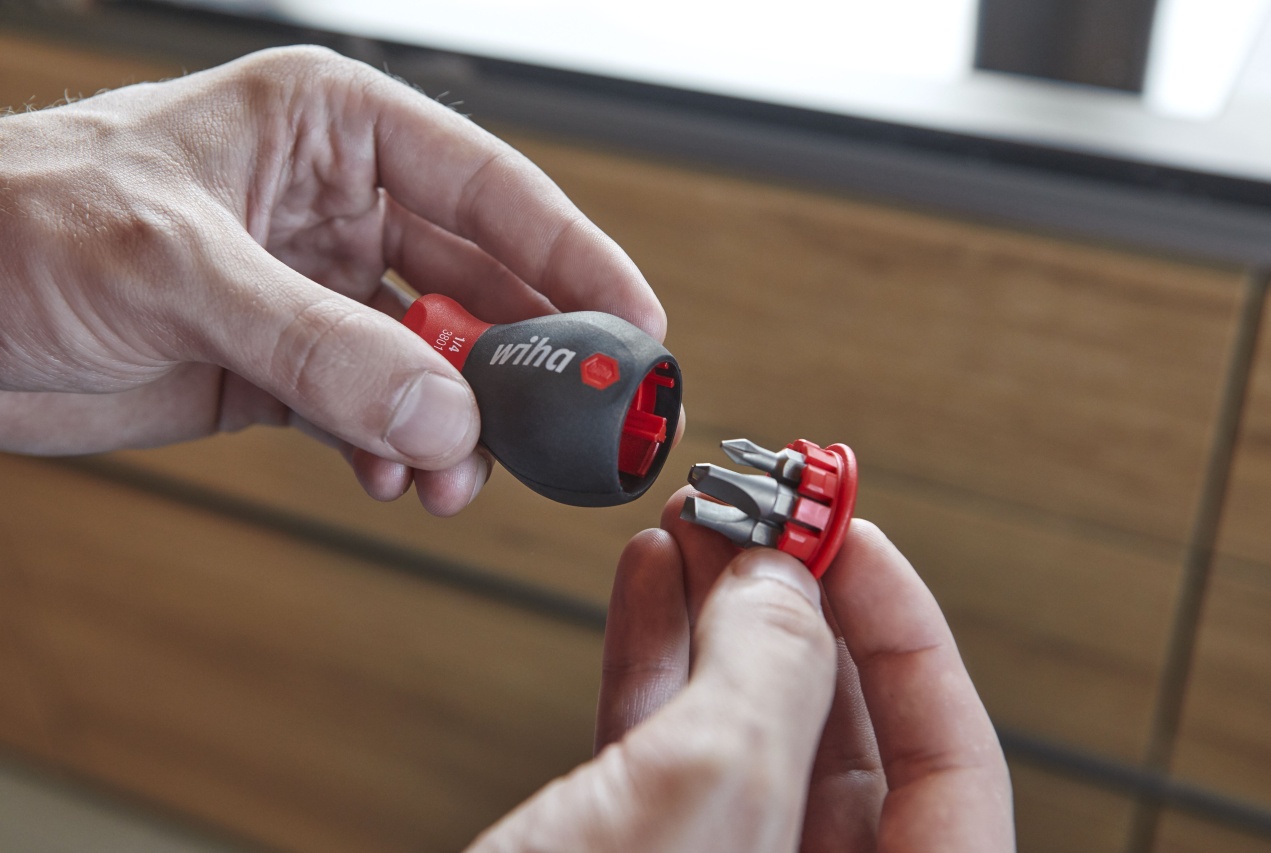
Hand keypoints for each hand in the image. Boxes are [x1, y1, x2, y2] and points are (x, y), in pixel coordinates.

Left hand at [0, 46, 663, 514]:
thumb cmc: (16, 224)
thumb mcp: (178, 265)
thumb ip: (317, 342)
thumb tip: (440, 411)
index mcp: (331, 130)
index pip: (489, 187)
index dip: (572, 254)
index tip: (634, 320)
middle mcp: (337, 206)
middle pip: (478, 282)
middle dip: (520, 359)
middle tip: (565, 421)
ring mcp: (315, 290)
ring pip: (431, 360)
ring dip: (455, 422)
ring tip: (456, 471)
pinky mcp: (284, 365)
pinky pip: (373, 410)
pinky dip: (394, 449)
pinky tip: (393, 473)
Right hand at [468, 489, 1013, 851]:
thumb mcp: (698, 804)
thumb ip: (768, 677)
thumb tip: (788, 581)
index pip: (952, 763)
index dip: (908, 632)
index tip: (852, 534)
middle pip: (844, 737)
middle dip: (797, 607)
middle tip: (763, 519)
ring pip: (746, 733)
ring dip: (721, 618)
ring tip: (697, 534)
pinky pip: (670, 756)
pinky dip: (660, 663)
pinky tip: (649, 591)